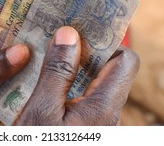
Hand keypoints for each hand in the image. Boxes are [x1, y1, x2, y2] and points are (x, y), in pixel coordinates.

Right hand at [15, 26, 139, 124]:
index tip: (80, 30)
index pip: (125, 60)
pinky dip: (66, 80)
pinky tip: (44, 75)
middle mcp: (106, 112)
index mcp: (103, 107)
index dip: (106, 42)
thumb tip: (69, 34)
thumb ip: (57, 72)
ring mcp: (95, 120)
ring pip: (92, 81)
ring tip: (47, 50)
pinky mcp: (83, 124)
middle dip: (84, 50)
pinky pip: (80, 94)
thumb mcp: (41, 110)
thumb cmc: (38, 143)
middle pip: (107, 69)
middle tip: (57, 35)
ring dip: (71, 64)